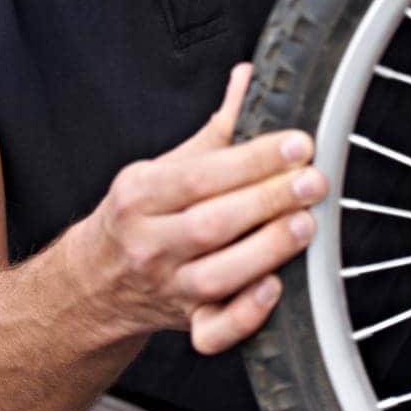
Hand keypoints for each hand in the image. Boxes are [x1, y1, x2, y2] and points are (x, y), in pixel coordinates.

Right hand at [79, 64, 326, 355]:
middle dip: (267, 201)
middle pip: (210, 225)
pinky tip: (273, 288)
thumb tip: (252, 77)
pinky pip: (212, 333)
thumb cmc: (141, 214)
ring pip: (215, 277)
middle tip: (313, 181)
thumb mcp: (167, 166)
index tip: (298, 144)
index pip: (200, 175)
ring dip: (266, 250)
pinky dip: (244, 315)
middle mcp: (148, 243)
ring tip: (305, 224)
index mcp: (139, 193)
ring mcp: (165, 288)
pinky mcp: (184, 325)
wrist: (96, 280)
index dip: (253, 160)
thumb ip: (217, 128)